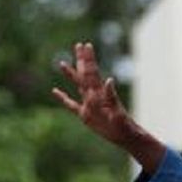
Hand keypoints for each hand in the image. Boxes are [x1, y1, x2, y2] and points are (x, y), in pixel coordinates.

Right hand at [53, 42, 165, 171]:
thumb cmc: (125, 127)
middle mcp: (94, 96)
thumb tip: (109, 80)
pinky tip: (55, 91)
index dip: (89, 59)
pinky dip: (63, 98)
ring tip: (61, 62)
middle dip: (82, 60)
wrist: (126, 137)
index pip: (92, 73)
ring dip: (70, 74)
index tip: (86, 45)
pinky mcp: (85, 115)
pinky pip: (71, 105)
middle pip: (85, 74)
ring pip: (78, 85)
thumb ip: (112, 97)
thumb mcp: (118, 113)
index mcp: (100, 94)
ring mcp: (89, 104)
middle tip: (79, 45)